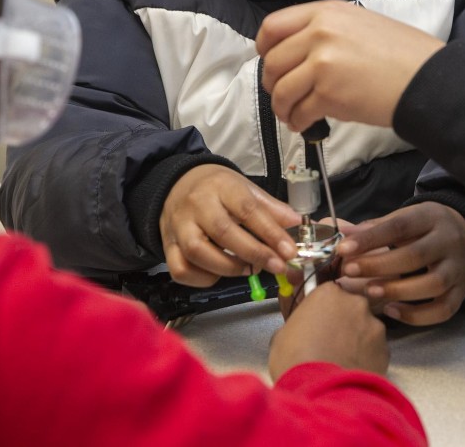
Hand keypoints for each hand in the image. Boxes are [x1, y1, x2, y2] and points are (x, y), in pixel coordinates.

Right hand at [160, 164, 299, 286]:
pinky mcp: (167, 246)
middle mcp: (197, 206)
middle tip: (277, 266)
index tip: (289, 250)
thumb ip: (270, 207)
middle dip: (254, 253)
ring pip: (198, 253)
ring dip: (228, 267)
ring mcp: (178, 227)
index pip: (247, 209)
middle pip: (223, 232)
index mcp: (221, 186)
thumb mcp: (245, 188)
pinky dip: (203, 278)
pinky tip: (219, 274)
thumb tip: (296, 223)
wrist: (176, 184)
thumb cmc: (217, 189)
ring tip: (249, 269)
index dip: (270, 232)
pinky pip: (181, 269)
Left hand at [256, 0, 443, 133]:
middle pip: (272, 62)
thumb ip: (326, 30)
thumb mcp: (360, 23)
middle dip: (272, 84)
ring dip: (282, 108)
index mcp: (326, 12)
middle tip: (283, 95)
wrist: (426, 77)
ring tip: (292, 115)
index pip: (272, 26)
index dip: (264, 49)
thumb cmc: (402, 53)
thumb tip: (297, 53)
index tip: (271, 62)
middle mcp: (320, 32)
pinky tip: (306, 125)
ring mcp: (322, 63)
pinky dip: (298, 122)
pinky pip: (299, 111)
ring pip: (281, 90)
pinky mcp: (329, 93)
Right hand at [269, 283, 389, 379]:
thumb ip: (298, 324)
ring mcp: (374, 326)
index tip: (318, 321)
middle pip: (351, 308)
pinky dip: (367, 358)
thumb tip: (301, 331)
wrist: (320, 392)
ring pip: (366, 329)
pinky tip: (353, 371)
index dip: (323, 309)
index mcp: (329, 293)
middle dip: (343, 322)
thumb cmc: (296, 361)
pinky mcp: (386, 349)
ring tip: (342, 361)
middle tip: (330, 343)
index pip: (328, 293)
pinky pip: (375, 350)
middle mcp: (356, 303)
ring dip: (356, 340)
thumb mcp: (282, 335)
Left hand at [335, 203, 464, 325]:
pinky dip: (417, 315)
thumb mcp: (406, 218)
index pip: (400, 226)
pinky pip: (443, 310)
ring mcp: (458, 269)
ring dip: (398, 291)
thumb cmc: (427, 229)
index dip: (371, 238)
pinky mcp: (462, 293)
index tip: (343, 249)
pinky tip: (392, 311)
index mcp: (431, 217)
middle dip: (379, 265)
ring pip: (434, 284)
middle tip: (349, 272)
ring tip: (369, 293)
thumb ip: (375, 228)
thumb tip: (341, 233)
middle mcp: (449, 242)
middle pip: (416, 255)